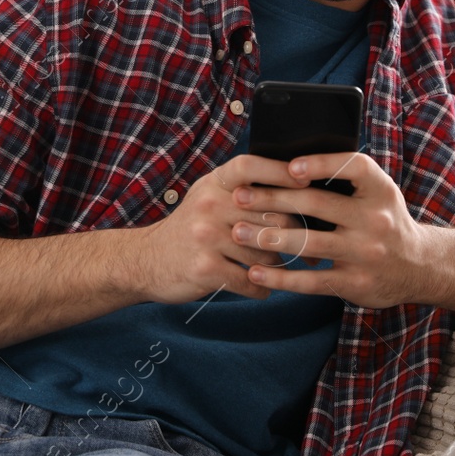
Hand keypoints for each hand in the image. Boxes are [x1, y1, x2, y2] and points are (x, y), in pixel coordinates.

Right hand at [125, 155, 306, 303]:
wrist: (145, 261)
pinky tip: (263, 288)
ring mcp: (206, 237)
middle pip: (272, 215)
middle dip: (295, 235)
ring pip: (266, 252)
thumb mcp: (206, 196)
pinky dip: (261, 288)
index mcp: (212, 184)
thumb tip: (294, 187)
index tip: (308, 180)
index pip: (250, 166)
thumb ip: (241, 188)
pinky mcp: (205, 268)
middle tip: (310, 249)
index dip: (280, 171)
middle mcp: (208, 206)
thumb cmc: (189, 228)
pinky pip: (251, 280)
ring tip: (280, 271)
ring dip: (277, 266)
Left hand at [226, 150, 435, 308]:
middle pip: (317, 204)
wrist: (420, 266)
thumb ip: (345, 179)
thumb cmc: (384, 220)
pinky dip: (281, 277)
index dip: (320, 164)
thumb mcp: (377, 193)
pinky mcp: (355, 283)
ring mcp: (366, 253)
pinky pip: (311, 281)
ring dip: (268, 238)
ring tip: (238, 232)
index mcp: (380, 189)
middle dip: (273, 199)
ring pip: (309, 243)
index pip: (352, 167)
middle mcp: (375, 219)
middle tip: (239, 197)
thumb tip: (288, 164)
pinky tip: (256, 272)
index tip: (288, 166)